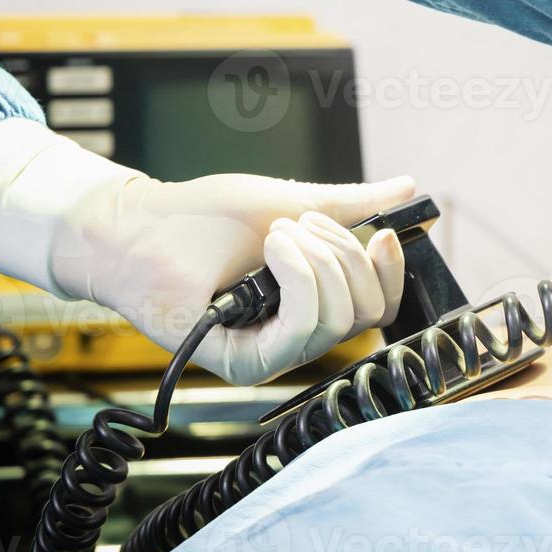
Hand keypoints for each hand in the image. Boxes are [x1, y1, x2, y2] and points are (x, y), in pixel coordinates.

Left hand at [52, 172, 414, 384]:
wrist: (144, 224)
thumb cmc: (206, 217)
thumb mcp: (295, 203)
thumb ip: (351, 205)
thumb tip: (406, 187)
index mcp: (315, 302)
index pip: (379, 305)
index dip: (391, 270)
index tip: (385, 232)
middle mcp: (299, 335)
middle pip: (368, 311)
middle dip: (345, 254)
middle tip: (298, 224)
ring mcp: (274, 353)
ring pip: (339, 319)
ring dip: (316, 260)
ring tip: (275, 234)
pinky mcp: (247, 364)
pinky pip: (303, 327)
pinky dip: (298, 277)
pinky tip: (272, 249)